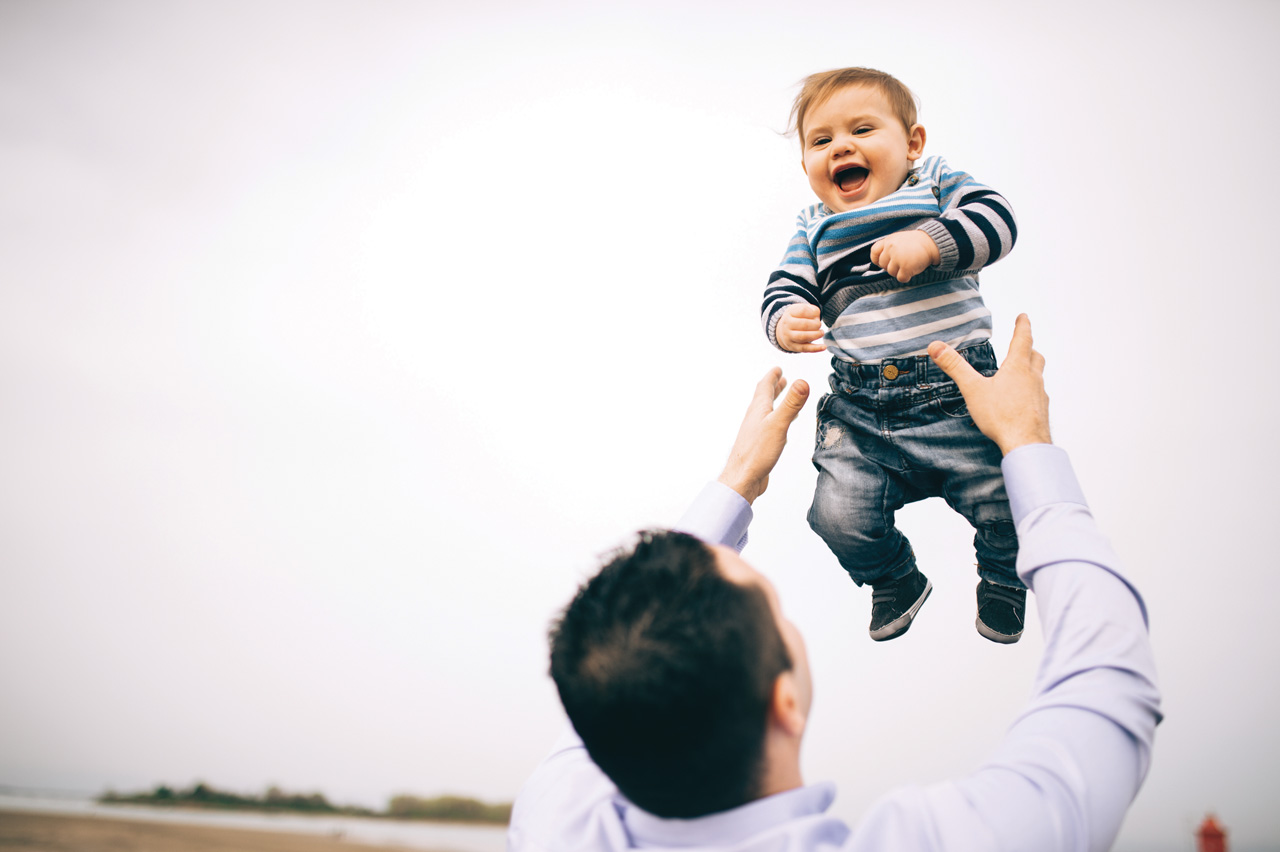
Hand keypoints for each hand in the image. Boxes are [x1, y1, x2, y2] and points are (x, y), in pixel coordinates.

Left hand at [718, 368, 810, 503]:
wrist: (743, 478)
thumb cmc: (758, 452)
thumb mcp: (778, 424)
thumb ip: (791, 404)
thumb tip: (802, 381)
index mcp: (759, 410)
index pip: (764, 387)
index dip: (772, 377)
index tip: (778, 368)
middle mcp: (755, 418)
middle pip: (763, 398)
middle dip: (773, 387)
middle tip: (780, 379)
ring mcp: (756, 432)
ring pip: (766, 412)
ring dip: (774, 402)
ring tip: (781, 398)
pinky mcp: (759, 445)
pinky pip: (769, 427)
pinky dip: (776, 421)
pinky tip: (780, 429)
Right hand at [776, 304, 825, 351]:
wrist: (783, 330)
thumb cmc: (797, 318)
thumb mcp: (802, 309)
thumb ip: (813, 310)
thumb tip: (817, 320)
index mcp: (789, 313)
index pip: (803, 311)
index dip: (813, 313)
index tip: (815, 315)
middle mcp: (787, 324)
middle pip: (804, 324)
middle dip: (816, 325)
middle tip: (819, 325)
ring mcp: (789, 336)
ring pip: (803, 337)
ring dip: (815, 335)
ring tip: (821, 333)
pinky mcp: (793, 347)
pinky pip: (804, 348)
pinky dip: (815, 348)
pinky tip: (824, 347)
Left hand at [870, 230, 940, 282]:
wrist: (932, 242)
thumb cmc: (916, 243)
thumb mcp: (899, 239)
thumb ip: (889, 247)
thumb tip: (880, 262)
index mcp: (888, 240)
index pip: (874, 252)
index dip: (878, 260)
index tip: (885, 262)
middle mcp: (891, 248)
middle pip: (883, 265)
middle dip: (891, 266)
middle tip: (902, 263)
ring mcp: (898, 257)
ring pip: (891, 272)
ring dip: (899, 272)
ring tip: (909, 264)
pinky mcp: (906, 267)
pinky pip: (900, 278)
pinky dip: (906, 277)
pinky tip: (912, 270)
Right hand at [927, 314, 1050, 454]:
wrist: (1026, 444)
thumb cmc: (1001, 417)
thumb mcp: (973, 389)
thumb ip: (955, 367)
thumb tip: (936, 346)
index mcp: (1018, 368)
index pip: (1023, 339)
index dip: (1023, 326)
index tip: (1023, 316)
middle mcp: (1033, 378)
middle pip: (1035, 356)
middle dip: (1029, 348)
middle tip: (1024, 344)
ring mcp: (1040, 395)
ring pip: (1038, 376)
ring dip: (1031, 370)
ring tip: (1021, 373)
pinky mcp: (1041, 411)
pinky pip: (1038, 396)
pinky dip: (1031, 392)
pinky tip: (1021, 402)